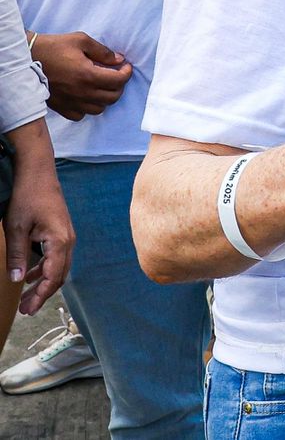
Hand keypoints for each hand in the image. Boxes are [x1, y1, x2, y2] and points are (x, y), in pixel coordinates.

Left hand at [2, 122, 71, 315]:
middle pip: (60, 275)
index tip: (28, 310)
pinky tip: (30, 273)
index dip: (41, 295)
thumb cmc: (27, 198)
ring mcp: (67, 236)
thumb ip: (18, 255)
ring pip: (59, 267)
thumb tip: (17, 280)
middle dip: (43, 293)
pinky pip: (57, 257)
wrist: (38, 173)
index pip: (53, 277)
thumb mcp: (16, 228)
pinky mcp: (62, 232)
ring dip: (44, 282)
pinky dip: (45, 269)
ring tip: (27, 296)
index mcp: (59, 241)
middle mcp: (68, 241)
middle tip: (26, 310)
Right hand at [32, 32, 132, 120]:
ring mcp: (71, 102)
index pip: (119, 81)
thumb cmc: (53, 47)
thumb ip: (102, 51)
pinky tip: (86, 96)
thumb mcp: (81, 40)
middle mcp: (82, 92)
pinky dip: (88, 108)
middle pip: (113, 97)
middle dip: (120, 85)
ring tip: (102, 86)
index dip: (127, 72)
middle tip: (116, 75)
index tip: (125, 65)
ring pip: (99, 109)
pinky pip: (81, 115)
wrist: (26, 58)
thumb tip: (118, 60)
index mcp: (88, 75)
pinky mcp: (60, 107)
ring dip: (105, 98)